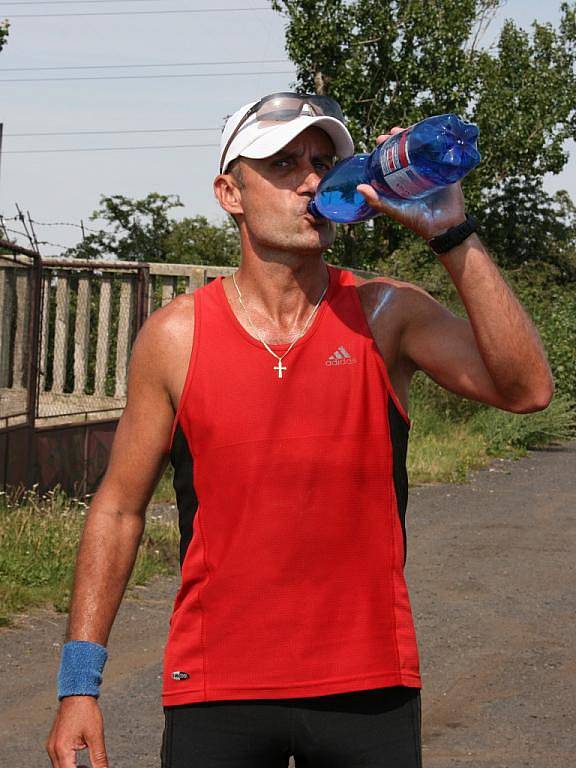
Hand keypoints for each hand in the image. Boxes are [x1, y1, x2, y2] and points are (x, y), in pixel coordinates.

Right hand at [46, 696, 108, 767]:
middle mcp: (53, 749)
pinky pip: (59, 759)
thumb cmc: (85, 709)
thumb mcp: (96, 735)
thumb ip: (99, 757)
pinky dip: (69, 764)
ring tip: (86, 767)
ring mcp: (52, 746)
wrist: (77, 692)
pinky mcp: (54, 742)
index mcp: (62, 749)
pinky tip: (80, 764)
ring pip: (59, 767)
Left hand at [356, 126, 466, 240]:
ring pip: (426, 148)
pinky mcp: (449, 170)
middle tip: (393, 131)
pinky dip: (441, 142)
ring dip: (418, 136)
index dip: (387, 148)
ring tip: (409, 128)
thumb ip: (378, 201)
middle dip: (401, 138)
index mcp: (405, 181)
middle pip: (409, 150)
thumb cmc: (418, 221)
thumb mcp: (395, 210)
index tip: (380, 139)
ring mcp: (434, 170)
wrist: (443, 228)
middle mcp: (419, 173)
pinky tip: (433, 131)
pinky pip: (446, 153)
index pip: (394, 159)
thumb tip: (359, 187)